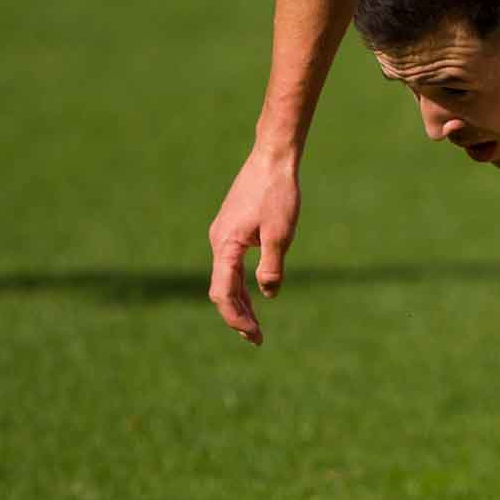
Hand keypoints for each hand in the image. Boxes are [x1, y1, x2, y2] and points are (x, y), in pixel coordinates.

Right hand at [208, 146, 300, 344]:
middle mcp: (218, 242)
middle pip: (222, 290)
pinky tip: (252, 296)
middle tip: (257, 340)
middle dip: (238, 316)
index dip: (237, 318)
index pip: (224, 293)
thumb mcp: (281, 233)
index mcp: (226, 246)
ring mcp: (223, 236)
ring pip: (226, 278)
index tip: (254, 335)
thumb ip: (272, 266)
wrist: (272, 159)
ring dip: (239, 303)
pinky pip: (231, 265)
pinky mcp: (232, 230)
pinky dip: (240, 284)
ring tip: (254, 327)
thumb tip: (267, 295)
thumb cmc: (277, 194)